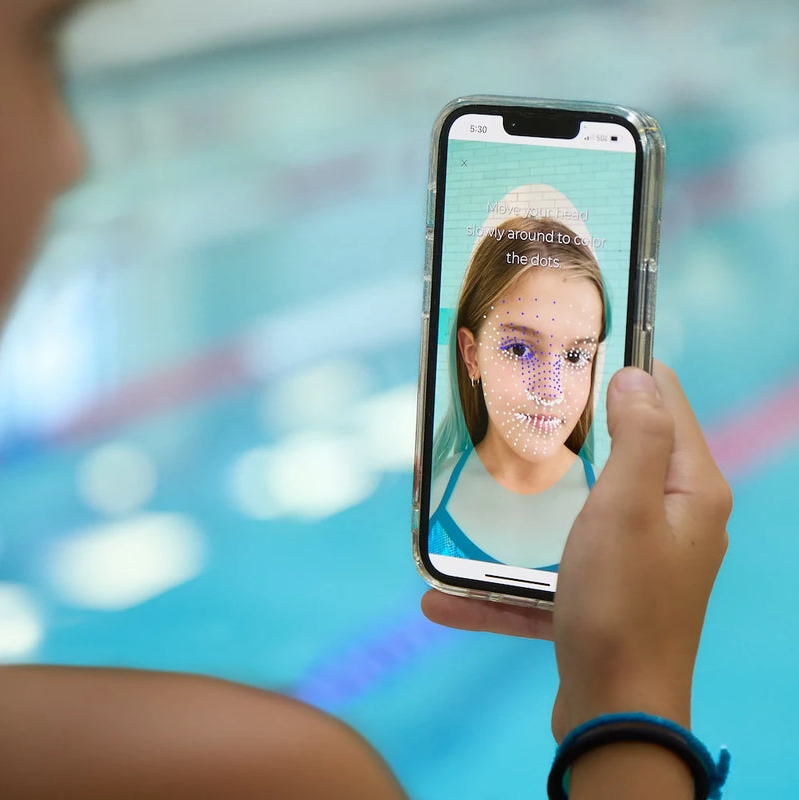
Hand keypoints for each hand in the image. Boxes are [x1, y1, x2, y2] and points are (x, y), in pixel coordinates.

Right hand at [422, 362, 730, 742]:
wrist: (615, 714)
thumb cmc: (622, 602)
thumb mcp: (627, 505)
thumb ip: (638, 436)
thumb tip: (637, 377)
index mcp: (688, 489)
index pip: (666, 402)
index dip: (628, 366)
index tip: (577, 346)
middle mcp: (671, 520)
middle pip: (621, 453)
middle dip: (573, 430)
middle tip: (519, 406)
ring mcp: (636, 561)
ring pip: (578, 513)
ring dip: (530, 507)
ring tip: (480, 487)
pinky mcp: (604, 596)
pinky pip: (552, 574)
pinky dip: (509, 583)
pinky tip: (443, 597)